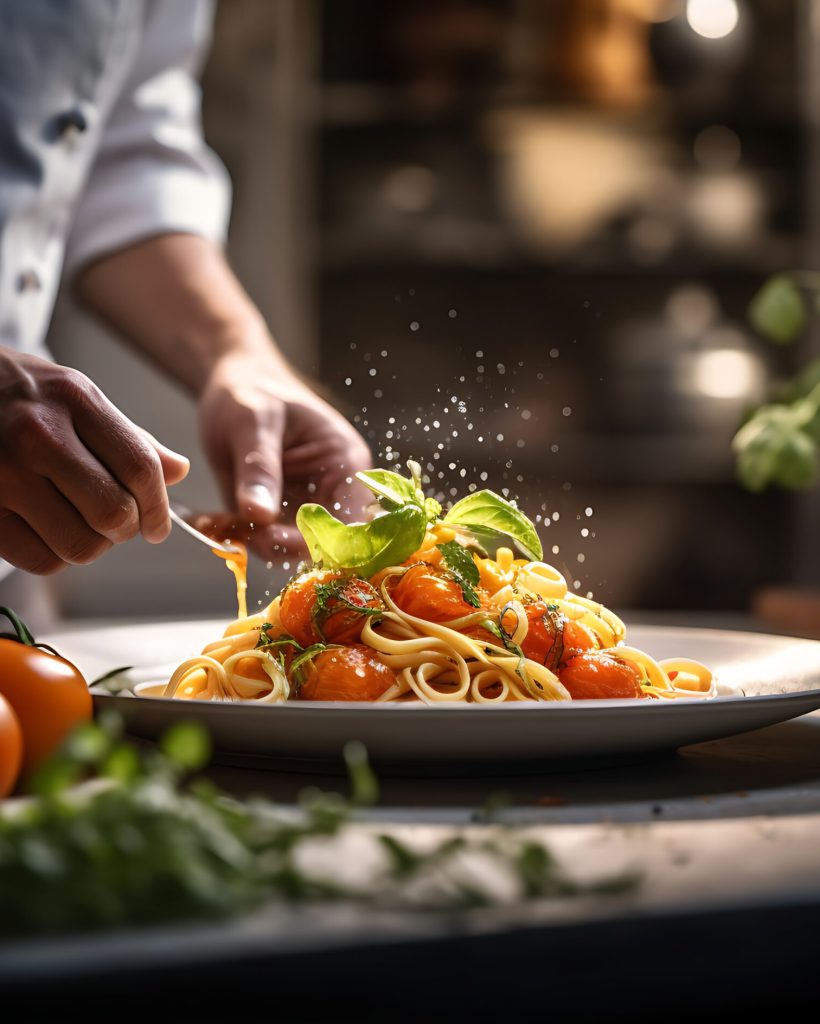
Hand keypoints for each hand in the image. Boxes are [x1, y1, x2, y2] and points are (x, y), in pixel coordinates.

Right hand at [0, 348, 188, 573]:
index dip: (159, 508)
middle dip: (125, 529)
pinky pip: (41, 560)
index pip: (140, 469)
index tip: (158, 526)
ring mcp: (3, 474)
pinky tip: (47, 530)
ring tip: (79, 524)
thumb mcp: (74, 396)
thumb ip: (127, 436)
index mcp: (74, 400)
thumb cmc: (16, 394)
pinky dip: (55, 556)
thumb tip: (178, 470)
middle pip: (114, 513)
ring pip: (80, 545)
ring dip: (91, 546)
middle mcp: (39, 436)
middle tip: (117, 524)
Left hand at [196, 351, 371, 558]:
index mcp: (345, 465)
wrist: (232, 386)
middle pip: (322, 543)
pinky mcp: (277, 515)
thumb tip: (260, 515)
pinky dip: (238, 537)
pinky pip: (263, 542)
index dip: (320, 538)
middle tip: (238, 529)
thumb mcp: (254, 422)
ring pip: (288, 549)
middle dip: (278, 545)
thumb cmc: (252, 391)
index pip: (350, 520)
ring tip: (217, 520)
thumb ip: (259, 468)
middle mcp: (332, 492)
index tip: (274, 538)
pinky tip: (213, 520)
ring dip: (252, 543)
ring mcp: (305, 506)